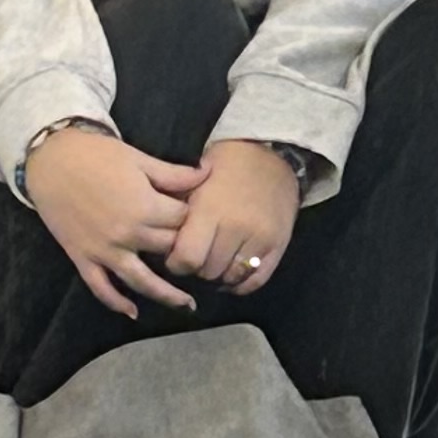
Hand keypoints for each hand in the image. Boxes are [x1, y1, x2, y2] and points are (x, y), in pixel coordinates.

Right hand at [23, 125, 205, 318]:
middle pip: (168, 249)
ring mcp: (105, 251)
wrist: (51, 160)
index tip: (195, 213)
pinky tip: (133, 312)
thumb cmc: (96, 154)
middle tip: (194, 249)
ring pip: (142, 281)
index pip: (183, 220)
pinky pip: (101, 288)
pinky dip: (116, 303)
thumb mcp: (139, 159)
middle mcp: (129, 235)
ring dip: (167, 295)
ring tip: (188, 306)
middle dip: (182, 247)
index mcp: (146, 208)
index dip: (193, 215)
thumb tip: (207, 175)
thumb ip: (174, 174)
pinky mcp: (83, 258)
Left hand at [168, 139, 300, 296]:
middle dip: (197, 268)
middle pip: (208, 271)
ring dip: (219, 275)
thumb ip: (177, 213)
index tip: (176, 257)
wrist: (271, 154)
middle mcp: (236, 227)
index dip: (176, 263)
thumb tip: (160, 243)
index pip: (186, 258)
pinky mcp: (278, 245)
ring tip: (214, 263)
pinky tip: (231, 275)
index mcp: (210, 210)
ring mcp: (260, 238)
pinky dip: (240, 284)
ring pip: (231, 277)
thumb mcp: (194, 182)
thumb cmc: (225, 166)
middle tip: (196, 258)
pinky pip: (256, 280)